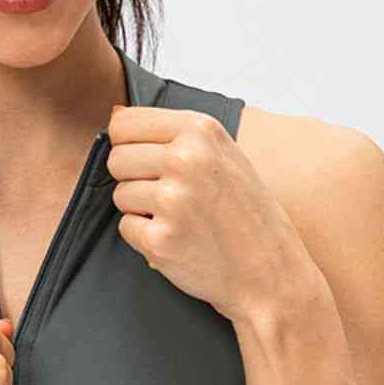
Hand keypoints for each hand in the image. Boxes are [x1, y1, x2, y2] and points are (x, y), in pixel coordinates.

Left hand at [106, 104, 315, 323]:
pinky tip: (179, 239)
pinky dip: (146, 238)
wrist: (269, 271)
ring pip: (119, 194)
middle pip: (116, 159)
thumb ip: (173, 132)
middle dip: (135, 179)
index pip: (123, 124)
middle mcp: (185, 159)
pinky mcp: (160, 239)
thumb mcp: (223, 153)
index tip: (153, 162)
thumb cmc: (246, 212)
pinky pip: (126, 228)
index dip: (129, 146)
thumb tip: (113, 113)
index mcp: (200, 131)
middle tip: (173, 197)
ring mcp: (172, 200)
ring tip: (182, 218)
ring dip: (141, 210)